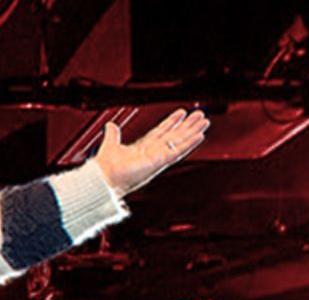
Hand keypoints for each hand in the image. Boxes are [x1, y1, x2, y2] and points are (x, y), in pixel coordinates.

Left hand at [92, 108, 209, 197]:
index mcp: (143, 148)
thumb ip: (113, 135)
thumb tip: (110, 125)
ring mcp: (158, 158)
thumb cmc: (106, 167)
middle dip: (187, 126)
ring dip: (192, 132)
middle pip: (174, 136)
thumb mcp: (111, 145)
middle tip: (200, 115)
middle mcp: (153, 153)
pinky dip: (189, 143)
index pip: (161, 132)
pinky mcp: (160, 162)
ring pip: (180, 142)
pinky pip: (178, 151)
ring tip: (205, 122)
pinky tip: (200, 135)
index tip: (182, 113)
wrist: (104, 178)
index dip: (171, 123)